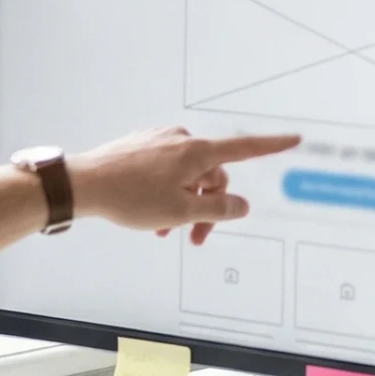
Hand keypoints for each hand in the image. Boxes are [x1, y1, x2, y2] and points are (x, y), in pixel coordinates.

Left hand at [66, 127, 301, 246]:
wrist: (82, 184)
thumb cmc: (130, 197)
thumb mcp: (180, 212)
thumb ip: (217, 210)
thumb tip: (241, 205)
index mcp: (197, 152)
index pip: (244, 148)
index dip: (271, 146)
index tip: (293, 138)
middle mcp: (182, 140)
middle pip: (211, 174)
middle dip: (207, 205)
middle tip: (193, 237)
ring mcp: (160, 141)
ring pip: (186, 175)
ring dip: (183, 202)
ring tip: (164, 230)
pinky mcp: (141, 147)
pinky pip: (165, 170)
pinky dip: (165, 191)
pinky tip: (150, 213)